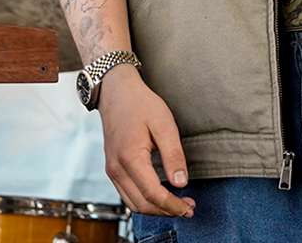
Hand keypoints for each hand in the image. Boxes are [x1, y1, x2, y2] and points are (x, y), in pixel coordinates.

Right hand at [97, 65, 195, 217]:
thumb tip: (181, 183)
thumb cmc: (140, 104)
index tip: (190, 207)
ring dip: (155, 209)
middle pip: (142, 204)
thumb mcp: (164, 124)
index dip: (172, 205)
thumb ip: (173, 155)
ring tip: (178, 205)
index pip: (152, 194)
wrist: (116, 91)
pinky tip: (161, 195)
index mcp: (130, 157)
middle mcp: (116, 168)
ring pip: (133, 204)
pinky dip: (144, 201)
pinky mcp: (112, 168)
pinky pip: (127, 194)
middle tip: (189, 208)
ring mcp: (111, 170)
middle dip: (166, 211)